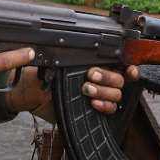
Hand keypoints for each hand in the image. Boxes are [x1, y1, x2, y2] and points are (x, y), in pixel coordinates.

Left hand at [7, 65, 139, 116]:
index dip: (129, 66)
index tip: (127, 68)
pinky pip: (109, 109)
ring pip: (116, 94)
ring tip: (85, 89)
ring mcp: (99, 95)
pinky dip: (103, 106)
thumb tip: (75, 48)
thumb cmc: (41, 73)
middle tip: (90, 75)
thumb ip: (66, 56)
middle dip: (107, 76)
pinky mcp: (94, 111)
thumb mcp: (53, 60)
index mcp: (94, 63)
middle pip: (120, 79)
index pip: (120, 63)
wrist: (31, 94)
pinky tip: (93, 103)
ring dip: (103, 91)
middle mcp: (100, 79)